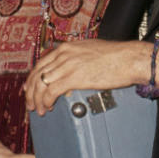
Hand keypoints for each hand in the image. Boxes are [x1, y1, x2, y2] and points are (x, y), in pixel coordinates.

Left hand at [24, 39, 146, 114]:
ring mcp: (67, 65)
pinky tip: (48, 108)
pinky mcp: (73, 77)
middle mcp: (64, 54)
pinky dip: (46, 102)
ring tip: (39, 110)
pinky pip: (50, 92)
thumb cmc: (116, 56)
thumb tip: (73, 71)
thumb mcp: (91, 51)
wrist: (128, 58)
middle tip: (30, 103)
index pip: (41, 63)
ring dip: (37, 99)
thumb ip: (78, 58)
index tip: (29, 88)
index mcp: (67, 47)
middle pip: (37, 74)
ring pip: (41, 84)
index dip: (33, 77)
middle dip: (31, 91)